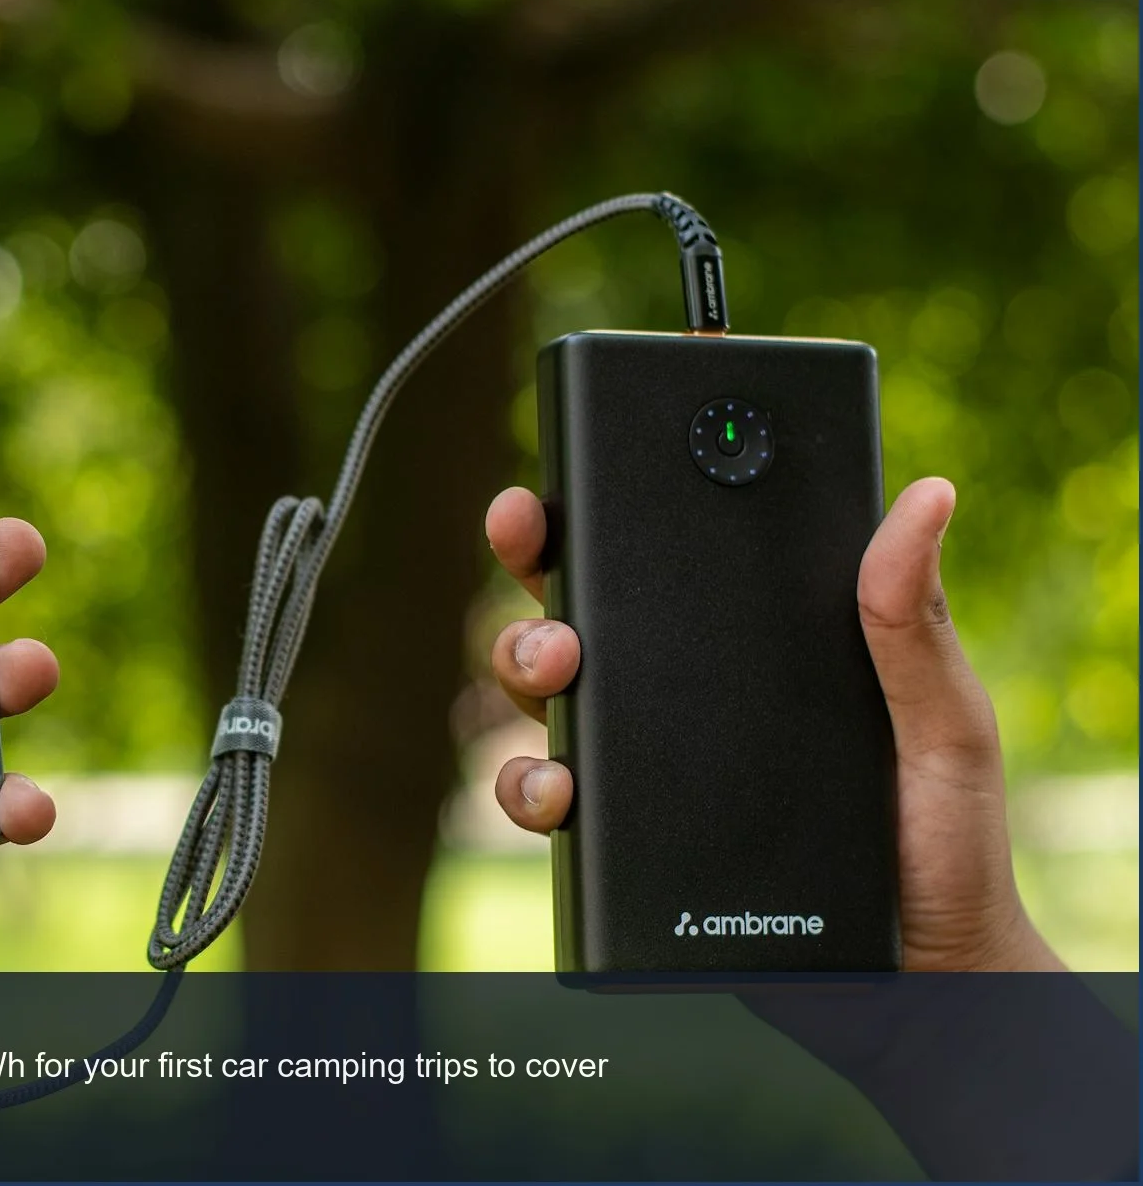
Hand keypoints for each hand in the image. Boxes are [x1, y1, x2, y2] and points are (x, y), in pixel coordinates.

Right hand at [482, 477, 1063, 971]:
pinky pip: (545, 798)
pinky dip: (529, 784)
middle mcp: (684, 695)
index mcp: (753, 644)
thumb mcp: (942, 722)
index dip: (595, 511)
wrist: (920, 979)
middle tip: (550, 574)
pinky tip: (560, 789)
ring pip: (543, 695)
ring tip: (556, 671)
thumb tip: (928, 498)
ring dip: (521, 666)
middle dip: (535, 577)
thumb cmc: (944, 844)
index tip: (555, 488)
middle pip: (578, 609)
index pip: (664, 559)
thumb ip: (913, 620)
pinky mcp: (622, 842)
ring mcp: (647, 767)